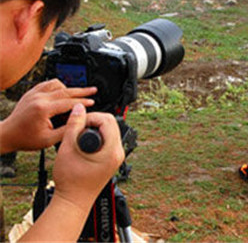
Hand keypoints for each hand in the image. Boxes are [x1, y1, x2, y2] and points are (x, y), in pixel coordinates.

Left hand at [0, 79, 96, 152]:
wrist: (7, 135)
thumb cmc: (26, 139)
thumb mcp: (49, 140)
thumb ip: (67, 129)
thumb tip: (80, 120)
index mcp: (43, 109)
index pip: (69, 102)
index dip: (83, 102)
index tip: (92, 102)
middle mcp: (38, 98)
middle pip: (66, 90)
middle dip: (82, 90)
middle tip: (93, 90)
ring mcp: (33, 93)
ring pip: (57, 83)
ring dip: (68, 88)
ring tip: (77, 93)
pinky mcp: (31, 92)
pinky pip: (47, 83)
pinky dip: (57, 85)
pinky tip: (62, 91)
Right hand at [18, 105, 123, 241]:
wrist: (73, 201)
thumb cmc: (70, 181)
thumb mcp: (68, 148)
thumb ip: (73, 125)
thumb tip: (78, 108)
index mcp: (112, 150)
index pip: (107, 120)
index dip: (90, 117)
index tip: (77, 122)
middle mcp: (118, 153)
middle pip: (111, 124)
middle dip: (93, 122)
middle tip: (77, 128)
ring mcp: (117, 157)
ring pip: (110, 131)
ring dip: (94, 129)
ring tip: (79, 136)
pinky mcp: (112, 160)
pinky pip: (108, 140)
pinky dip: (97, 137)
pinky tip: (84, 143)